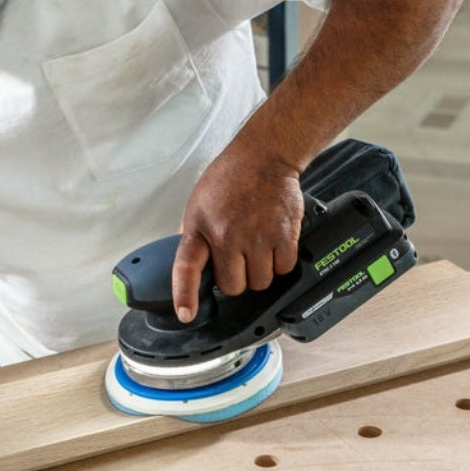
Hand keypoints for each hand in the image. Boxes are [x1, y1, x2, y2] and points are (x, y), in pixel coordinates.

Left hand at [172, 142, 303, 319]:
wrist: (263, 156)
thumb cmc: (229, 178)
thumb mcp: (198, 204)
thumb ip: (194, 235)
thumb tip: (189, 264)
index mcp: (200, 227)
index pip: (186, 268)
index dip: (185, 295)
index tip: (185, 314)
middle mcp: (227, 235)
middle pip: (233, 286)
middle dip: (235, 279)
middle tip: (237, 260)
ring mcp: (257, 237)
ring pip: (260, 282)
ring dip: (259, 272)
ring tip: (256, 250)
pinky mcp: (284, 235)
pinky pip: (283, 269)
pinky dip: (280, 263)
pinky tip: (273, 245)